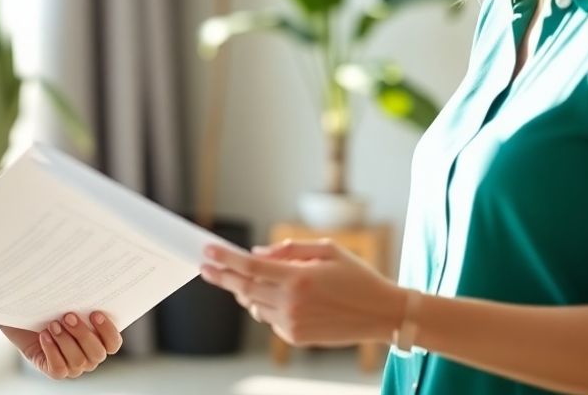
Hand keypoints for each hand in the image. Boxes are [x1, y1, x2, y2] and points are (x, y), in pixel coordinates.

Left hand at [0, 311, 122, 379]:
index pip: (113, 344)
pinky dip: (52, 351)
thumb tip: (86, 281)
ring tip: (52, 324)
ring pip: (77, 361)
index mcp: (99, 339)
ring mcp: (73, 367)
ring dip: (64, 341)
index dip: (108, 331)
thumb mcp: (66, 301)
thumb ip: (79, 299)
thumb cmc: (50, 307)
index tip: (95, 313)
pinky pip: (59, 369)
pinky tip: (44, 336)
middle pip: (97, 354)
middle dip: (83, 334)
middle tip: (68, 316)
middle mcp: (89, 357)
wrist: (24, 317)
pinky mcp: (55, 371)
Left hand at [200, 240, 406, 347]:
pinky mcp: (296, 337)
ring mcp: (292, 322)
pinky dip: (267, 306)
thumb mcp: (328, 250)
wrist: (381, 314)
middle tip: (205, 267)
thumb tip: (256, 253)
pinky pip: (269, 319)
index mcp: (298, 277)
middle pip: (244, 288)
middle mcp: (291, 302)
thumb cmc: (356, 277)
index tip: (207, 251)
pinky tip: (282, 298)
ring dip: (246, 292)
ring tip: (246, 280)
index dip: (225, 259)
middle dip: (222, 276)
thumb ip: (289, 249)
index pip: (250, 267)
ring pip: (254, 305)